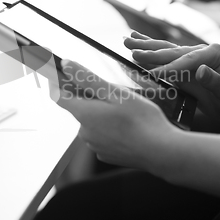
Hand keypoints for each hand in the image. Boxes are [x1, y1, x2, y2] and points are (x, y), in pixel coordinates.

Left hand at [50, 60, 178, 172]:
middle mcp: (85, 132)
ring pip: (92, 122)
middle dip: (89, 97)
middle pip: (79, 108)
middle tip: (111, 90)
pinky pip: (103, 135)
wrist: (161, 152)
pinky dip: (110, 128)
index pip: (58, 96)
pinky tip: (128, 126)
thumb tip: (66, 65)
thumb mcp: (115, 93)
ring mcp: (95, 145)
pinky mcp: (106, 154)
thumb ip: (87, 78)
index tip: (63, 73)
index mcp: (84, 114)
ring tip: (126, 110)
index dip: (58, 83)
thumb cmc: (142, 121)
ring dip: (102, 112)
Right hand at [124, 32, 219, 123]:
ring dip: (144, 45)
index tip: (153, 75)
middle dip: (150, 51)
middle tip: (131, 51)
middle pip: (171, 50)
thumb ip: (215, 81)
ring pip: (164, 49)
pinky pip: (163, 55)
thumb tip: (201, 71)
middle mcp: (200, 50)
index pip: (186, 61)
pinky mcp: (182, 62)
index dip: (169, 68)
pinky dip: (149, 49)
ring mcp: (190, 55)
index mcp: (213, 53)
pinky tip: (136, 40)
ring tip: (127, 40)